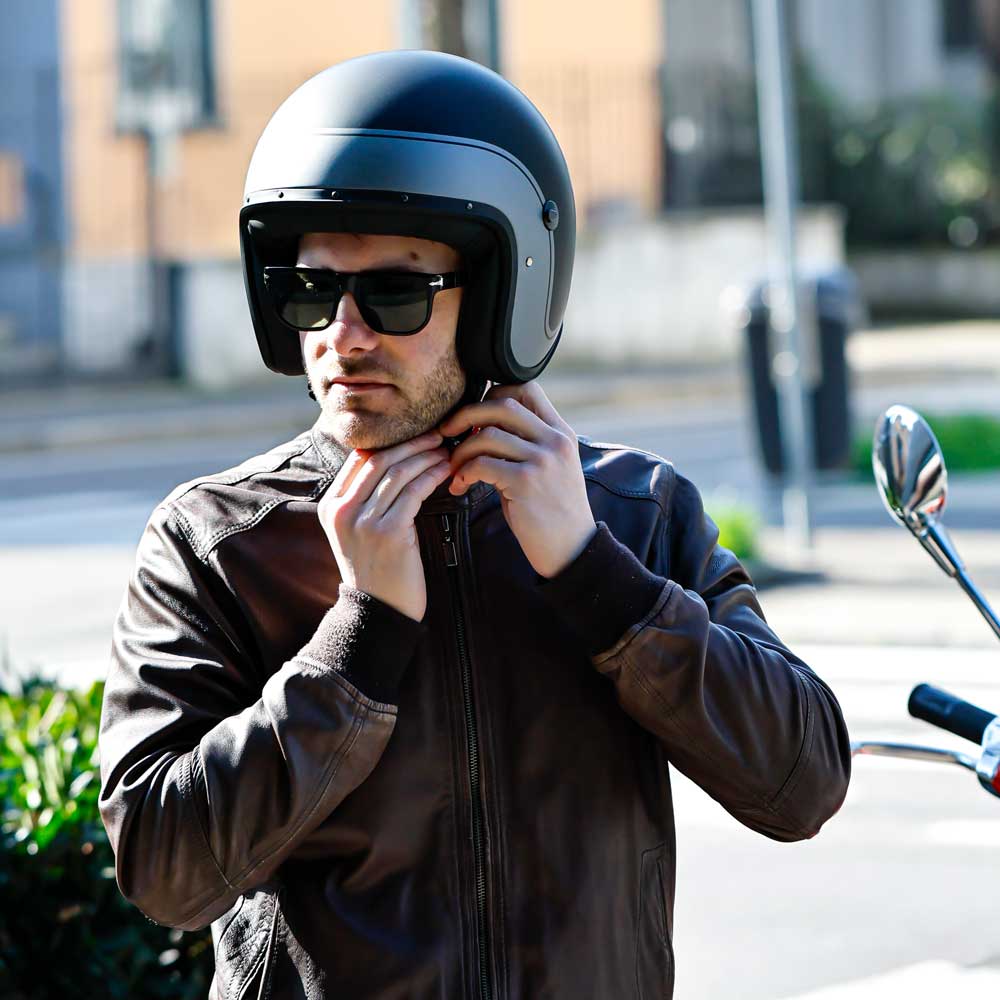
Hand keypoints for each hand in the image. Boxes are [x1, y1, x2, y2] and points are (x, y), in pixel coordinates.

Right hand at [317, 429, 451, 620]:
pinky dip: (432, 475)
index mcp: (330, 506)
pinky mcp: (389, 532)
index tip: (414, 432)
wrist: (378, 613)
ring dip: (426, 456)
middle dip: (411, 442)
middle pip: (379, 459)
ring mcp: (363, 522)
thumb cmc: (376, 570)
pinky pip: (415, 491)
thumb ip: (365, 499)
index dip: (389, 440)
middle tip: (437, 434)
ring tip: (445, 450)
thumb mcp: (357, 532)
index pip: (358, 458)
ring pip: (398, 472)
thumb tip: (394, 459)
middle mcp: (341, 510)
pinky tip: (445, 470)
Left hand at [438, 382, 597, 578]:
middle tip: (447, 431)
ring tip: (455, 469)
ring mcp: (542, 460)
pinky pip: (482, 463)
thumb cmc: (552, 511)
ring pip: (486, 434)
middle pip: (502, 404)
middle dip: (466, 414)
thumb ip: (527, 443)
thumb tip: (484, 426)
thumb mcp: (550, 467)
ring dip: (461, 451)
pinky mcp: (525, 482)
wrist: (572, 548)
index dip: (494, 393)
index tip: (476, 414)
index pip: (526, 388)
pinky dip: (464, 472)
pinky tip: (461, 486)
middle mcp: (555, 440)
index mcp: (561, 432)